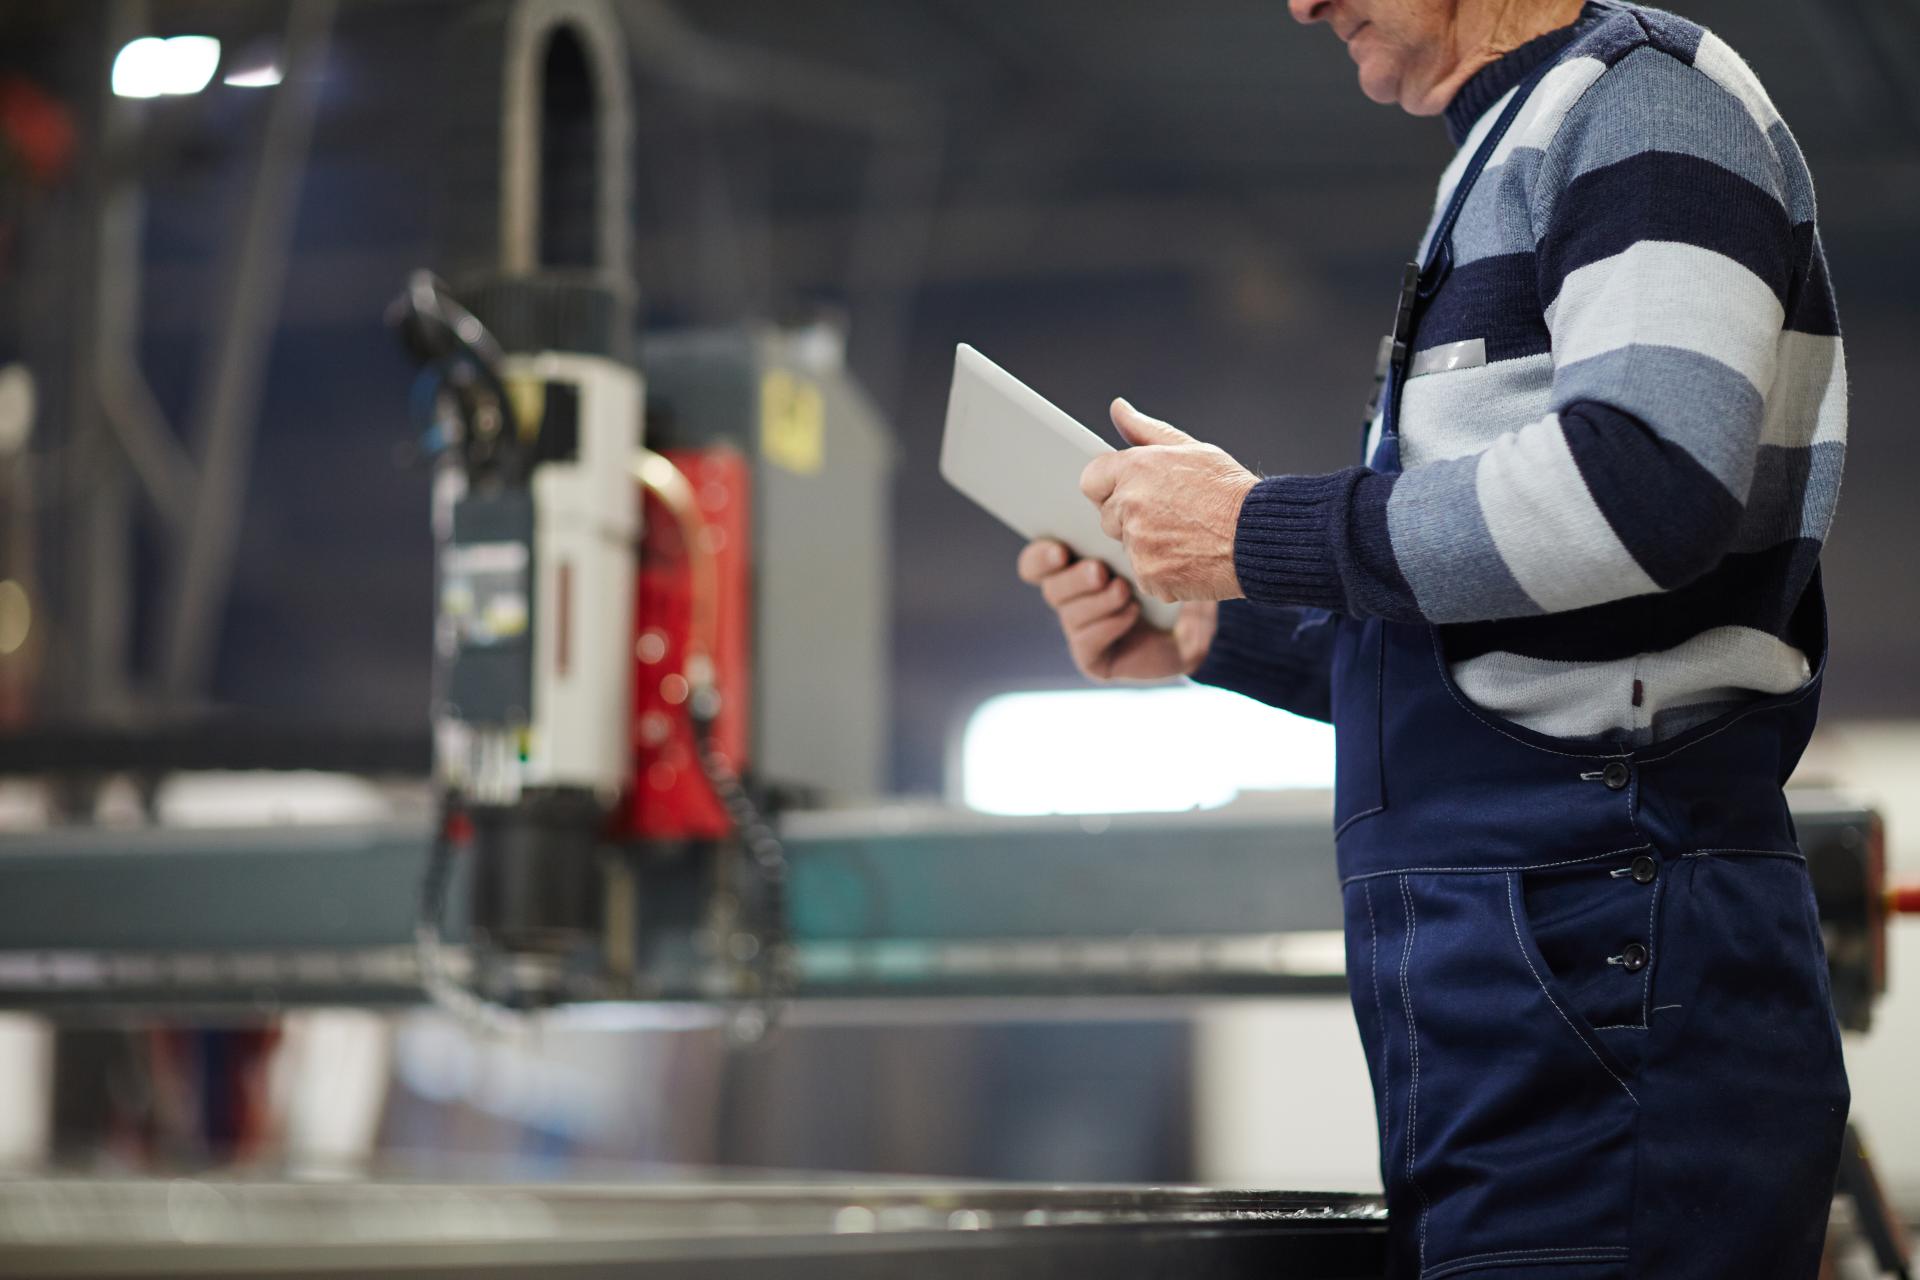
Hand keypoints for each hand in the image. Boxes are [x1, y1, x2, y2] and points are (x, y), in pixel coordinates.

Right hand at [1017, 539, 1217, 681]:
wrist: (1193, 626)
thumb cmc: (1167, 577)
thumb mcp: (1146, 546)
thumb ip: (1120, 529)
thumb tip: (1100, 501)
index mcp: (1071, 567)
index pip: (1035, 562)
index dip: (1040, 557)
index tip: (1060, 551)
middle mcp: (1069, 600)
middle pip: (1051, 588)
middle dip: (1074, 579)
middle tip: (1099, 571)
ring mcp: (1079, 631)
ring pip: (1069, 615)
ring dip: (1098, 601)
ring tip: (1125, 590)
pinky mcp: (1093, 659)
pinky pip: (1087, 642)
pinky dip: (1110, 623)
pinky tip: (1133, 612)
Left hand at [1079, 399, 1255, 602]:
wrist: (1261, 535)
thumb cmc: (1230, 491)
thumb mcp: (1192, 449)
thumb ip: (1146, 431)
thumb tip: (1118, 409)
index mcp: (1136, 469)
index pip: (1091, 479)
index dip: (1110, 487)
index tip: (1131, 493)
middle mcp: (1131, 504)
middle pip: (1108, 517)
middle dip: (1131, 519)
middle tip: (1173, 517)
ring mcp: (1138, 543)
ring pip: (1128, 548)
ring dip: (1149, 548)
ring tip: (1188, 537)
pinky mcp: (1149, 575)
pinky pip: (1144, 575)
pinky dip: (1164, 573)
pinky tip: (1191, 558)